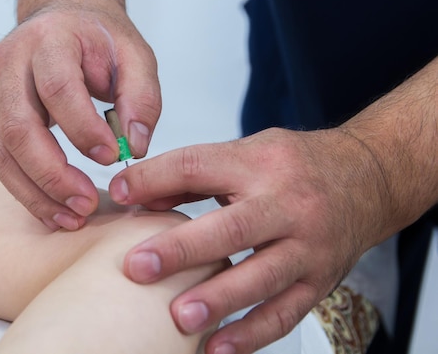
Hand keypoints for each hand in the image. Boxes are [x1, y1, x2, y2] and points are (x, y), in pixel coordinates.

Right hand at [0, 4, 159, 229]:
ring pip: (1, 152)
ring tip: (70, 218)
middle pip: (18, 127)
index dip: (83, 129)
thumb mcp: (134, 54)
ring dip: (35, 192)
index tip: (113, 158)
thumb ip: (142, 97)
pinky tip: (52, 210)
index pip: (58, 88)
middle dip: (53, 174)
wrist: (62, 18)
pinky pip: (0, 160)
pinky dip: (25, 190)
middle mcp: (10, 63)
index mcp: (48, 39)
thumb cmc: (98, 37)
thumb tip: (134, 147)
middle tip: (87, 204)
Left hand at [109, 127, 393, 353]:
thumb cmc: (296, 165)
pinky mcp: (320, 280)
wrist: (367, 178)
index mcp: (260, 163)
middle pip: (233, 227)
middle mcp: (287, 203)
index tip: (118, 193)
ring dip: (220, 300)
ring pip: (263, 276)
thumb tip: (135, 195)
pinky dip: (253, 334)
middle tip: (138, 267)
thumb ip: (190, 174)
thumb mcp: (245, 152)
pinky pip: (286, 312)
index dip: (154, 179)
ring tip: (180, 318)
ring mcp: (308, 245)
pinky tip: (219, 348)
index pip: (199, 165)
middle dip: (183, 249)